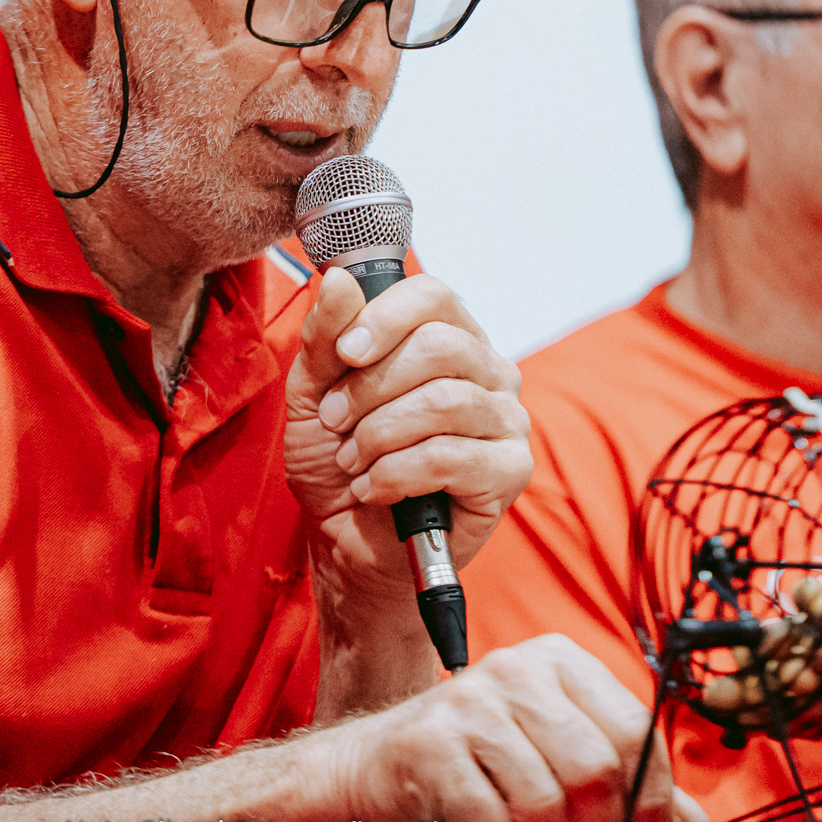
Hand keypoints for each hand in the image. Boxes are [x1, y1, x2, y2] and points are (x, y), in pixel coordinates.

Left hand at [285, 267, 530, 605]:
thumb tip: (342, 280)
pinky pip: (451, 456)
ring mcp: (506, 420)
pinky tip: (375, 488)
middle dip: (371, 387)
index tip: (345, 354)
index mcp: (448, 338)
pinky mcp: (509, 471)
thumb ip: (326, 336)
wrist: (345, 541)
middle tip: (336, 421)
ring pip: (445, 401)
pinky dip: (397, 473)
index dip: (385, 317)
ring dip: (380, 434)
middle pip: (440, 345)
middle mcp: (488, 371)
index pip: (434, 295)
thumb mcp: (312, 392)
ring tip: (354, 460)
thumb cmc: (336, 461)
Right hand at [321, 634, 708, 821]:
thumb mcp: (550, 755)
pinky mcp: (432, 740)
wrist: (371, 767)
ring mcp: (472, 699)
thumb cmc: (472, 763)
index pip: (635, 729)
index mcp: (559, 662)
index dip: (652, 799)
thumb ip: (620, 779)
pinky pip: (494, 816)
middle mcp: (518, 667)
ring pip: (548, 797)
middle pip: (597, 765)